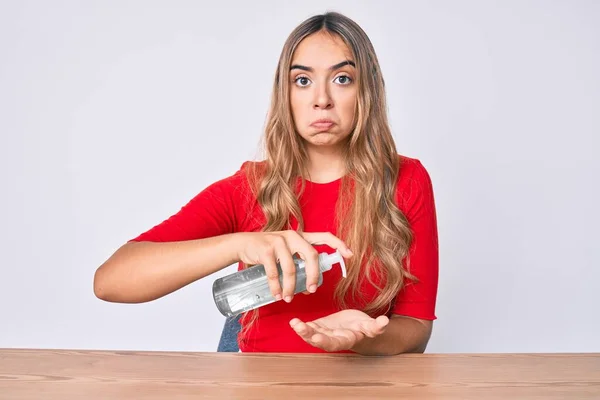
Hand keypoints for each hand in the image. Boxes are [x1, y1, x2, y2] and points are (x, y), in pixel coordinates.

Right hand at [234, 230, 352, 302]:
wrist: (242, 244)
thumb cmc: (267, 251)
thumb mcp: (286, 252)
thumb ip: (298, 262)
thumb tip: (310, 285)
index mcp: (301, 236)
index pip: (324, 236)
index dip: (338, 245)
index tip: (350, 255)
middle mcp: (293, 236)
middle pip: (311, 256)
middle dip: (313, 276)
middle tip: (311, 290)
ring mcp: (279, 242)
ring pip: (292, 268)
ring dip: (291, 287)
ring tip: (288, 298)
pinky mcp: (266, 250)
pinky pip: (275, 272)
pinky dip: (276, 286)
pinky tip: (276, 294)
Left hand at [289, 309, 388, 351]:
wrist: (355, 326)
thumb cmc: (362, 327)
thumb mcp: (369, 325)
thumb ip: (376, 326)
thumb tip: (385, 322)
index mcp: (345, 340)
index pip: (334, 343)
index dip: (325, 340)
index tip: (317, 337)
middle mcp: (332, 339)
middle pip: (319, 340)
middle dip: (310, 336)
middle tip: (301, 329)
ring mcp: (323, 334)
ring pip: (311, 335)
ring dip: (302, 330)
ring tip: (295, 323)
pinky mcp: (318, 326)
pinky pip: (308, 328)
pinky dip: (299, 325)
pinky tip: (293, 321)